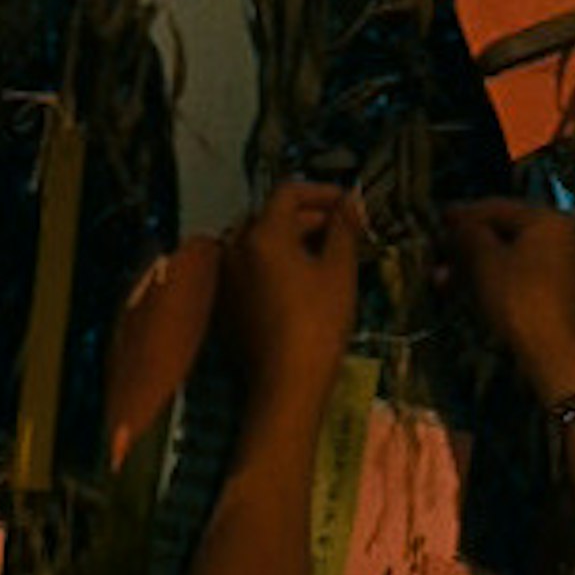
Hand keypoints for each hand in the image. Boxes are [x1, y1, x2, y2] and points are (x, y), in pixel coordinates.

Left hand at [216, 180, 363, 406]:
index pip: (288, 192)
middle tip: (342, 228)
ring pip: (258, 241)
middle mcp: (235, 246)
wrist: (285, 383)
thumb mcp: (339, 271)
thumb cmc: (319, 322)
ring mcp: (226, 274)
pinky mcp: (226, 299)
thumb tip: (349, 204)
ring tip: (325, 252)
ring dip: (290, 238)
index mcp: (262, 233)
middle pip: (271, 215)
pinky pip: (250, 266)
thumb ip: (343, 229)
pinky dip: (274, 261)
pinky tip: (300, 277)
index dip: (322, 192)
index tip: (348, 204)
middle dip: (308, 216)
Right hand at [439, 195, 574, 401]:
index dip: (463, 214)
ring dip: (476, 265)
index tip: (437, 219)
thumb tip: (456, 222)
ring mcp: (566, 265)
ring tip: (443, 278)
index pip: (498, 207)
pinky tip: (468, 291)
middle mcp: (564, 236)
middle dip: (467, 244)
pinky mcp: (561, 293)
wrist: (554, 354)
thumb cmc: (520, 300)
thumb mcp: (485, 262)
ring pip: (512, 257)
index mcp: (550, 220)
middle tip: (437, 252)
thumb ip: (468, 234)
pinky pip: (522, 276)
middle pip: (506, 232)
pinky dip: (496, 280)